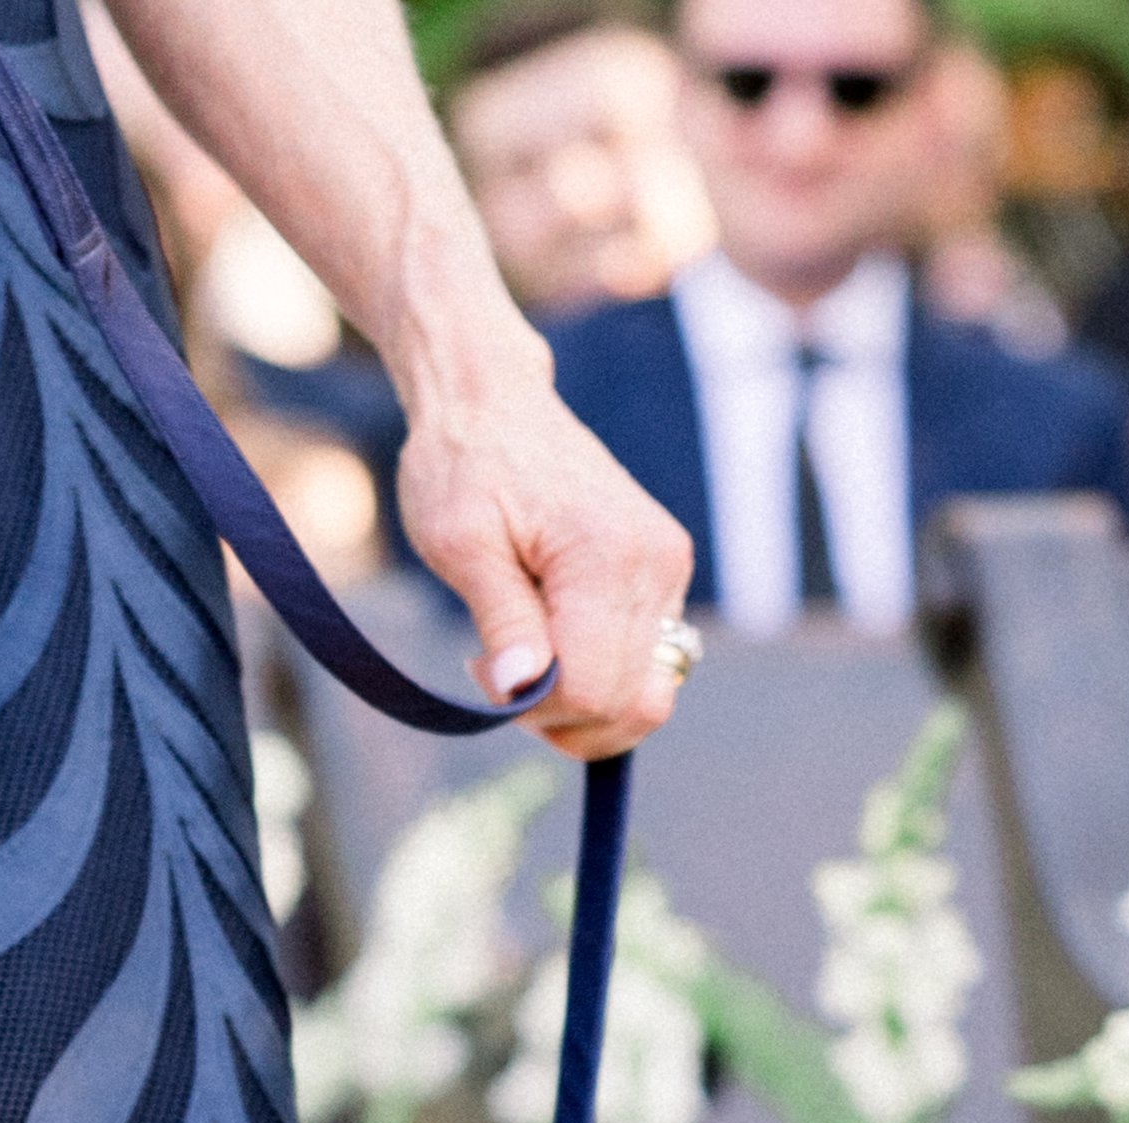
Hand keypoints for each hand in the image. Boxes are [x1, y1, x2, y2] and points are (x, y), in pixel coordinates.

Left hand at [393, 343, 694, 758]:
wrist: (494, 400)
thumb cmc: (464, 465)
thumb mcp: (459, 544)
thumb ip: (501, 621)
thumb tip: (524, 689)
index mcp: (607, 556)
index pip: (593, 688)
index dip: (538, 707)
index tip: (483, 669)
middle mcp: (656, 566)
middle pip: (631, 703)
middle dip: (564, 716)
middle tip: (504, 673)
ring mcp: (669, 573)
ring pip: (647, 695)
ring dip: (585, 703)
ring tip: (528, 658)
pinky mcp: (665, 577)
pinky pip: (646, 665)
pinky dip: (601, 676)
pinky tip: (554, 639)